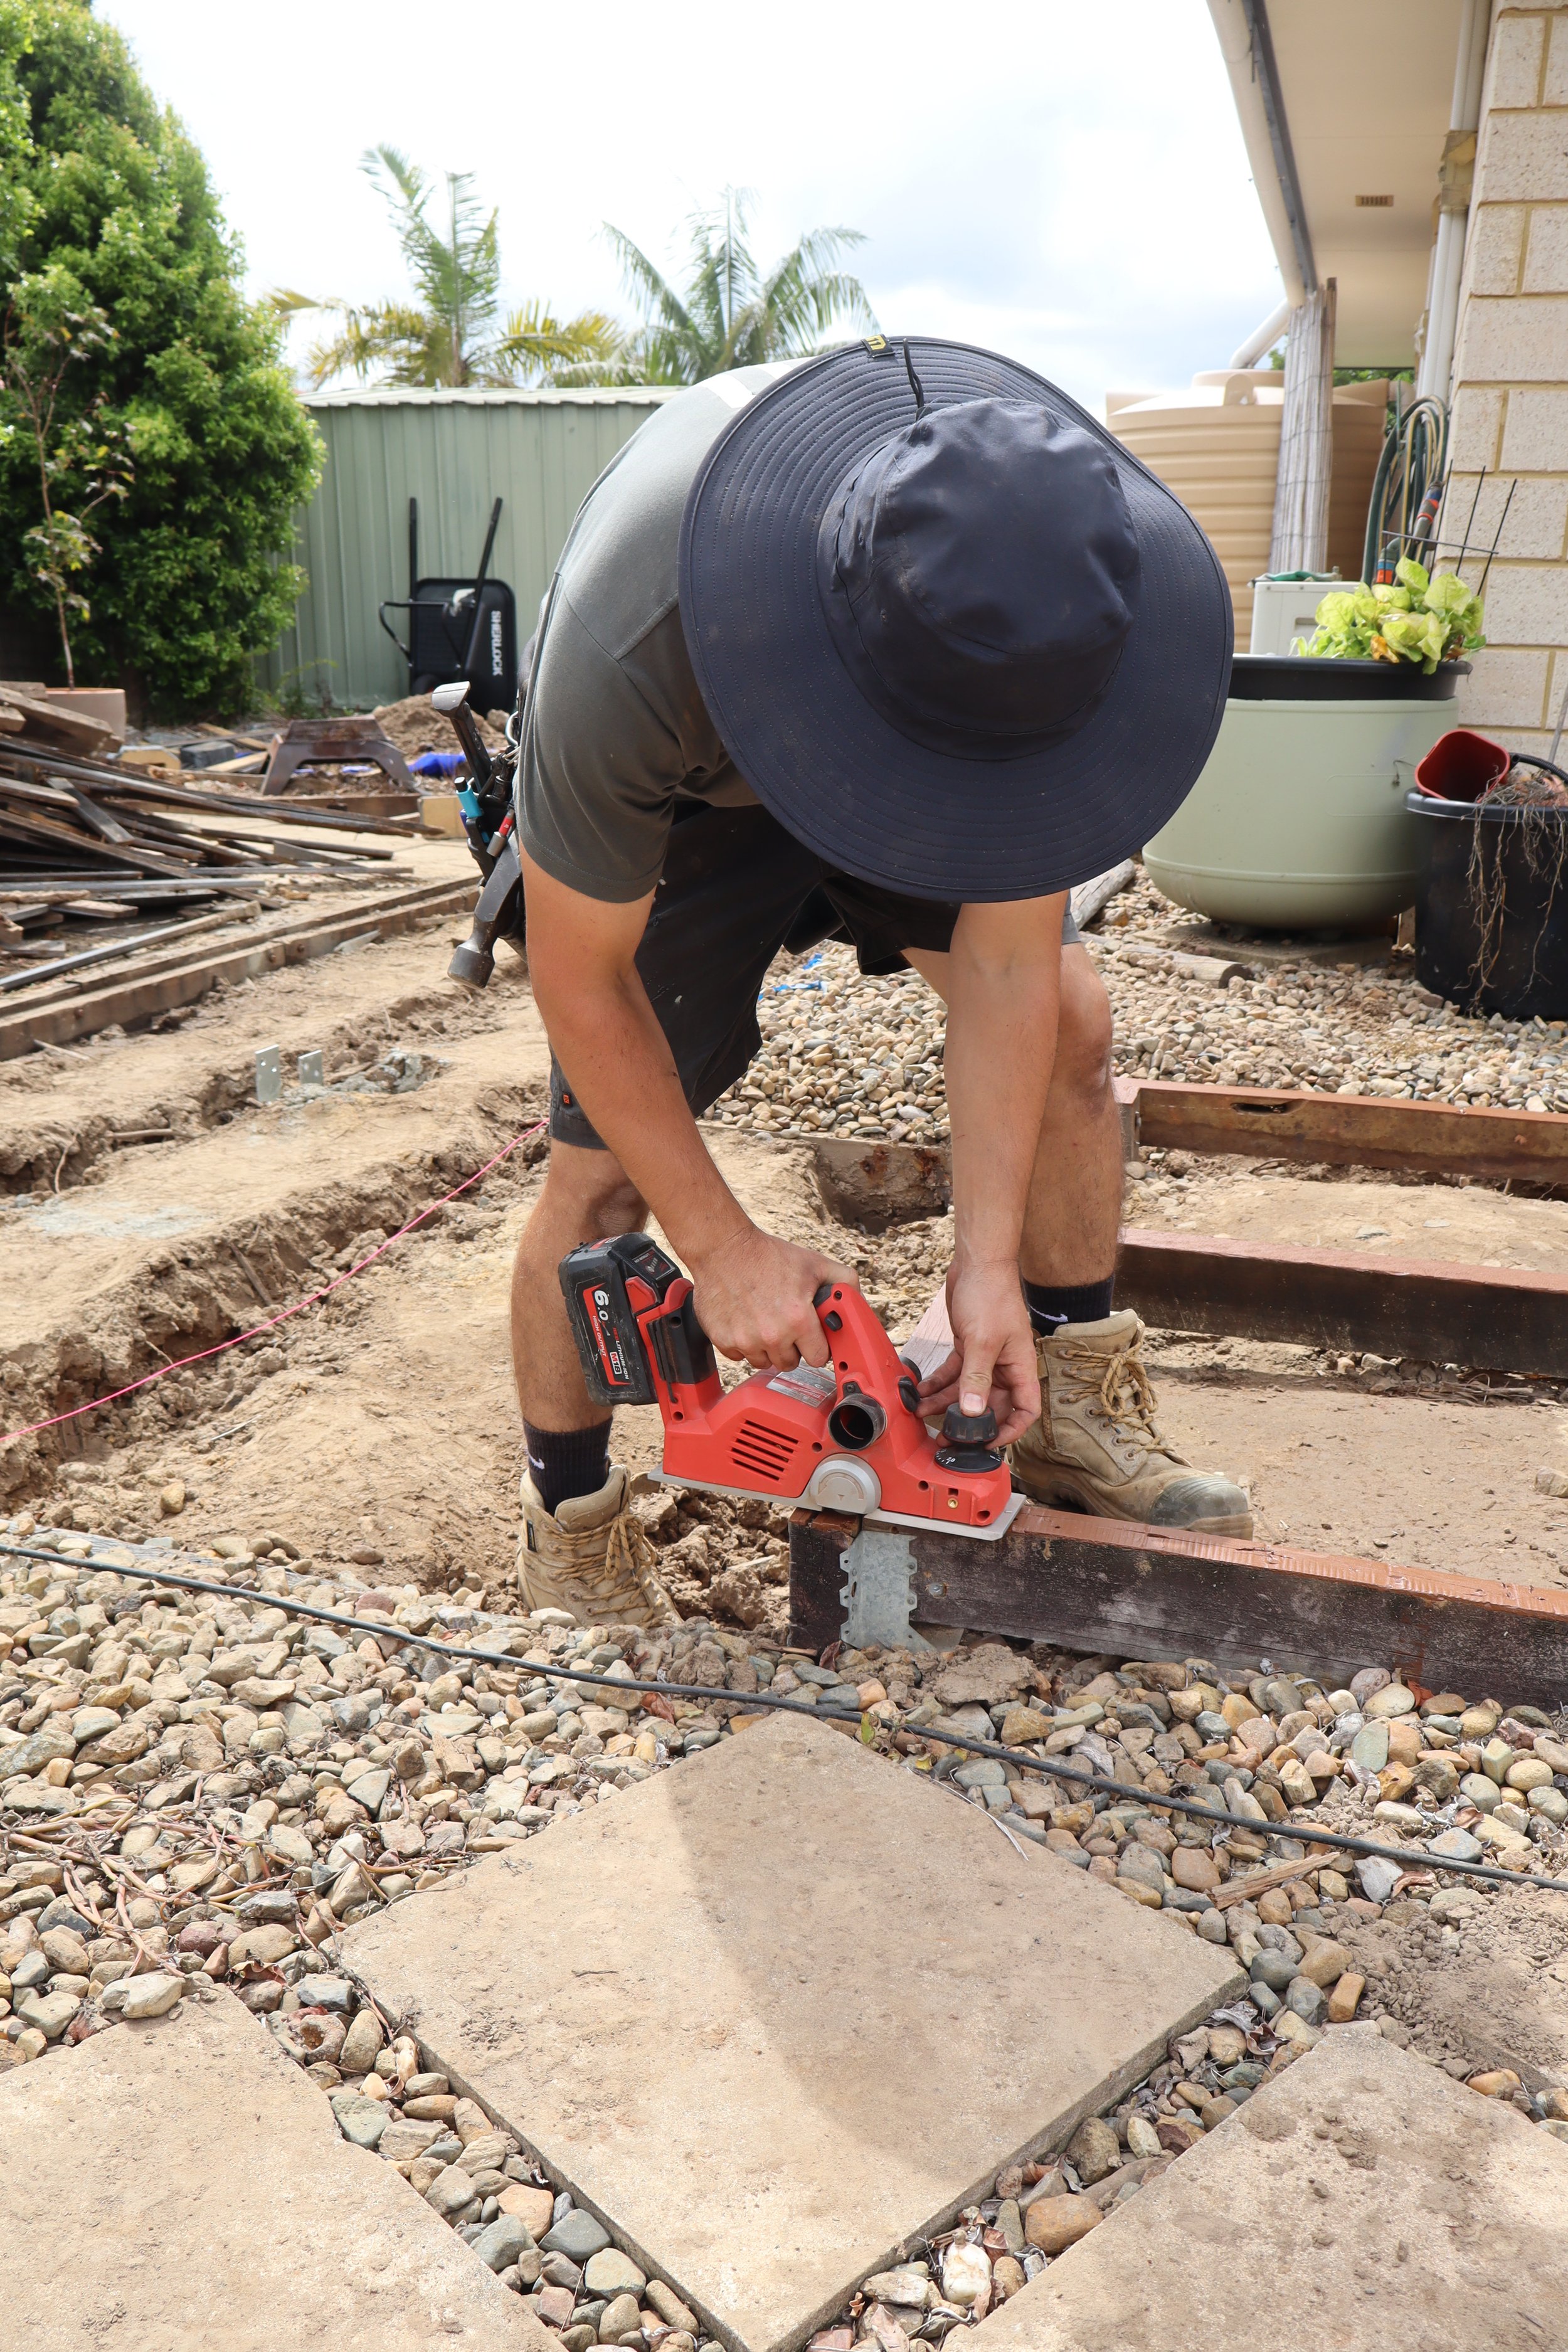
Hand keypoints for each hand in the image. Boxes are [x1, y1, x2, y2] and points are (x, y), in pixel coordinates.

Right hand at [687, 1222, 857, 1371]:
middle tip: (786, 1325)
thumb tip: (856, 1301)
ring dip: (767, 1348)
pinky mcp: (723, 1341)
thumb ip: (845, 1282)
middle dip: (792, 1348)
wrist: (723, 1248)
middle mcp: (772, 1335)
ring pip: (764, 1362)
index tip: (811, 1337)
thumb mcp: (815, 1263)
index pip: (818, 1358)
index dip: (817, 1347)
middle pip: (790, 1363)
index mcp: (798, 1319)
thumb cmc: (768, 1256)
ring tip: (765, 1321)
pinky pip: (739, 1356)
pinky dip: (743, 1344)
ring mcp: (745, 1341)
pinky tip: (745, 1321)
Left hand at [917, 1256, 1039, 1444]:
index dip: (1010, 1431)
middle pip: (991, 1406)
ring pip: (965, 1391)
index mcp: (1020, 1367)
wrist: (978, 1263)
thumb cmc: (991, 1295)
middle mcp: (1005, 1367)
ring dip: (945, 1404)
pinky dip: (937, 1383)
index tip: (987, 1443)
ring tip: (922, 1414)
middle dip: (968, 1423)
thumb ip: (977, 1377)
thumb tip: (971, 1412)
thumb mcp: (983, 1339)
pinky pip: (952, 1374)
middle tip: (945, 1437)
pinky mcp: (967, 1348)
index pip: (1025, 1410)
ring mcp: (985, 1358)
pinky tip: (920, 1391)